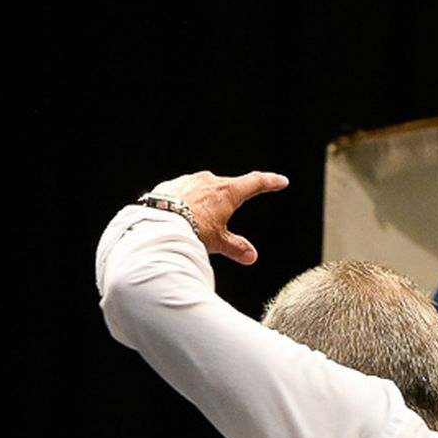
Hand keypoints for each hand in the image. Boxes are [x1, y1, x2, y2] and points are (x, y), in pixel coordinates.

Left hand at [145, 170, 288, 265]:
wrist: (157, 225)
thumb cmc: (191, 231)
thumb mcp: (217, 242)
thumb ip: (235, 247)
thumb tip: (251, 256)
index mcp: (227, 191)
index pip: (255, 183)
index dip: (269, 182)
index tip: (280, 181)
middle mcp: (208, 181)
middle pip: (225, 188)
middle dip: (226, 200)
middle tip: (223, 216)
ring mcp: (188, 181)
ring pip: (201, 190)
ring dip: (202, 202)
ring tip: (194, 224)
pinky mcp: (169, 186)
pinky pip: (181, 192)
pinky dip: (183, 203)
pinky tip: (177, 217)